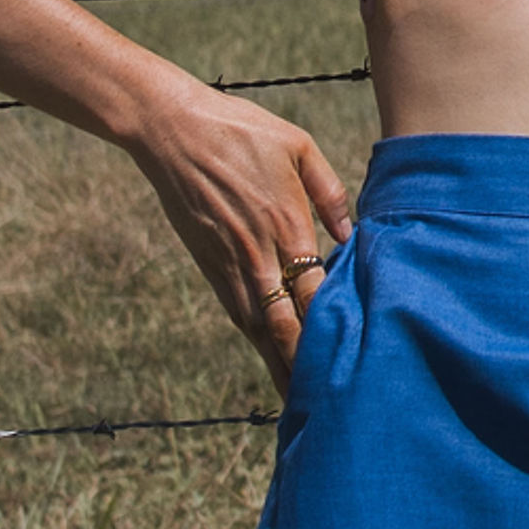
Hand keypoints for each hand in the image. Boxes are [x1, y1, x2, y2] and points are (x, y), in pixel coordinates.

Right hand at [130, 85, 360, 383]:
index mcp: (287, 222)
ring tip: (302, 398)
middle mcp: (259, 252)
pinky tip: (269, 357)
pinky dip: (255, 340)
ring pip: (260, 327)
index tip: (357, 356)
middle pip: (287, 324)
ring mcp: (230, 262)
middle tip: (330, 398)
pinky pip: (237, 311)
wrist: (171, 129)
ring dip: (280, 363)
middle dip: (307, 364)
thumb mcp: (297, 145)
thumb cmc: (240, 129)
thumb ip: (329, 191)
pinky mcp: (209, 264)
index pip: (316, 292)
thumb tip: (352, 234)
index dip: (334, 328)